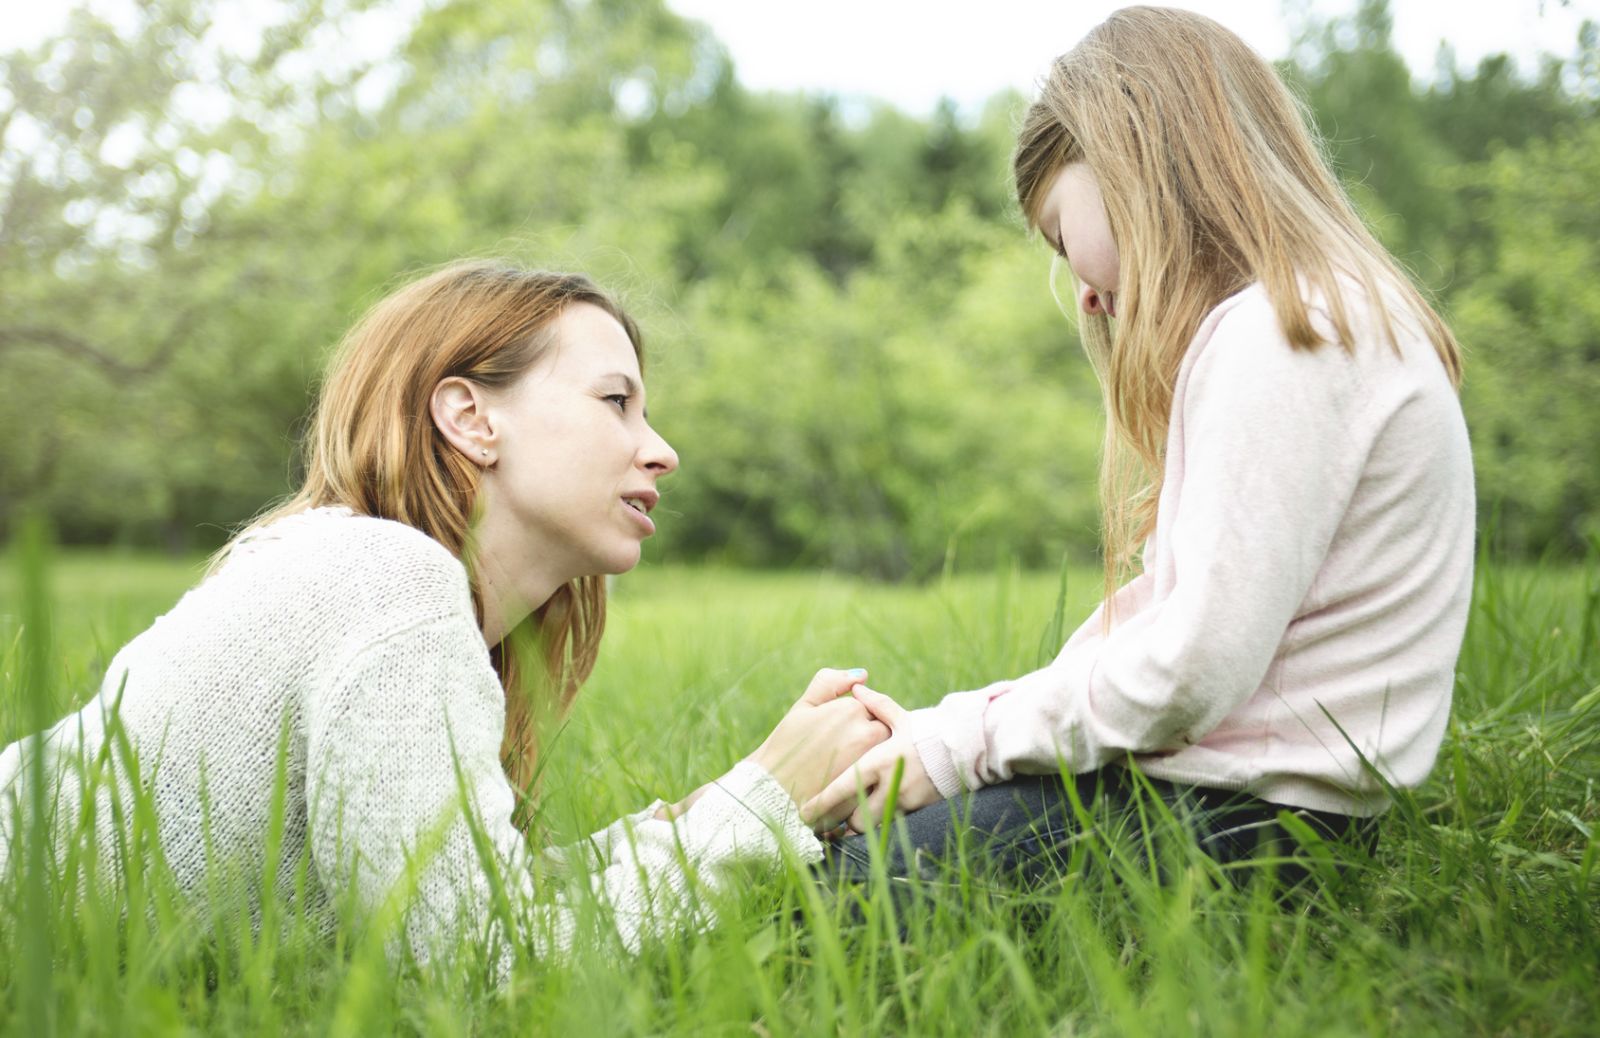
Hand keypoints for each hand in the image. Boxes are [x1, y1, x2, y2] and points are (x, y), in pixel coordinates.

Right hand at [747, 668, 891, 807]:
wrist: (773, 791)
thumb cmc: (786, 746)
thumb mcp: (804, 706)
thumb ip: (831, 683)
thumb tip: (863, 675)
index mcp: (852, 710)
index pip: (870, 706)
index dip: (855, 719)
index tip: (836, 732)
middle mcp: (866, 734)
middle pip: (883, 729)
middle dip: (869, 736)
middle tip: (842, 750)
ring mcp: (871, 763)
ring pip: (885, 753)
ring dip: (873, 756)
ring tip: (844, 766)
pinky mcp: (870, 789)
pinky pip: (881, 778)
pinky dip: (871, 778)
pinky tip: (848, 783)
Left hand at [801, 686, 941, 832]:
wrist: (968, 748)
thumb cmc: (931, 730)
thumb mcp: (902, 717)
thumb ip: (877, 705)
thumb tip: (857, 689)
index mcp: (879, 761)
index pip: (842, 788)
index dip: (821, 803)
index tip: (805, 813)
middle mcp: (890, 785)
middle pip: (857, 820)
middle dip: (846, 822)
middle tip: (835, 819)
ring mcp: (907, 801)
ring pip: (875, 826)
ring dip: (865, 824)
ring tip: (855, 820)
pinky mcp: (920, 810)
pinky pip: (895, 822)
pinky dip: (886, 820)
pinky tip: (880, 818)